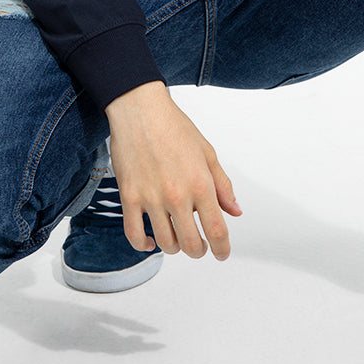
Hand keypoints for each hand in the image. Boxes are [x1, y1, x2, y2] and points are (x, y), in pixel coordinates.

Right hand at [105, 81, 241, 261]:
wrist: (140, 110)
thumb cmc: (174, 127)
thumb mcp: (207, 152)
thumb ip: (222, 185)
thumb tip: (235, 211)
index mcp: (200, 184)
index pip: (216, 230)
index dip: (222, 249)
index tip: (222, 253)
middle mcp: (177, 195)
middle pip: (191, 245)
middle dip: (199, 251)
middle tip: (200, 247)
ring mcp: (151, 198)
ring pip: (165, 243)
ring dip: (174, 247)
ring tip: (178, 237)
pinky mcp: (129, 197)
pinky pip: (134, 235)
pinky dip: (143, 245)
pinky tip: (150, 241)